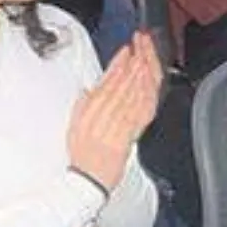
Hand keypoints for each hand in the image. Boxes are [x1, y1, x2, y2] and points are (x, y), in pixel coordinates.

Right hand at [67, 31, 164, 190]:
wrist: (88, 180)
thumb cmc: (82, 156)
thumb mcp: (74, 126)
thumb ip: (82, 105)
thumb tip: (88, 90)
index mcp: (89, 111)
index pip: (105, 81)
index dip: (117, 63)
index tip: (125, 50)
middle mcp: (103, 117)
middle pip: (122, 84)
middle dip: (133, 62)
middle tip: (141, 46)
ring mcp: (118, 126)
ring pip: (133, 95)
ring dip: (142, 74)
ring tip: (148, 57)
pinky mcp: (130, 137)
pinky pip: (141, 113)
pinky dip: (147, 96)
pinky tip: (151, 85)